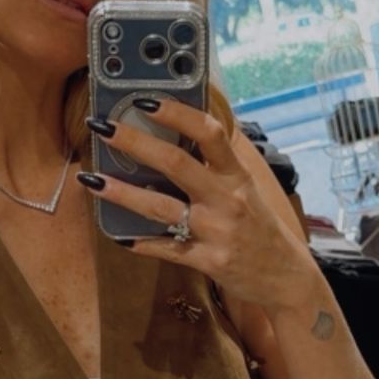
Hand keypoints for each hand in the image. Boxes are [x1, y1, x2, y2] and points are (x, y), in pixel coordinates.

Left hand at [81, 99, 315, 314]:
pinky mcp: (209, 262)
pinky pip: (167, 250)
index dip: (176, 113)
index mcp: (237, 176)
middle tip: (102, 128)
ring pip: (161, 208)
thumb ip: (217, 167)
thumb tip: (180, 136)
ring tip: (91, 180)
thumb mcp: (247, 191)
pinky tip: (118, 236)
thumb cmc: (262, 230)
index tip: (144, 99)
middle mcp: (227, 199)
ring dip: (122, 193)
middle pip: (176, 163)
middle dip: (135, 142)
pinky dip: (142, 243)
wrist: (287, 279)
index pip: (209, 133)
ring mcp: (217, 232)